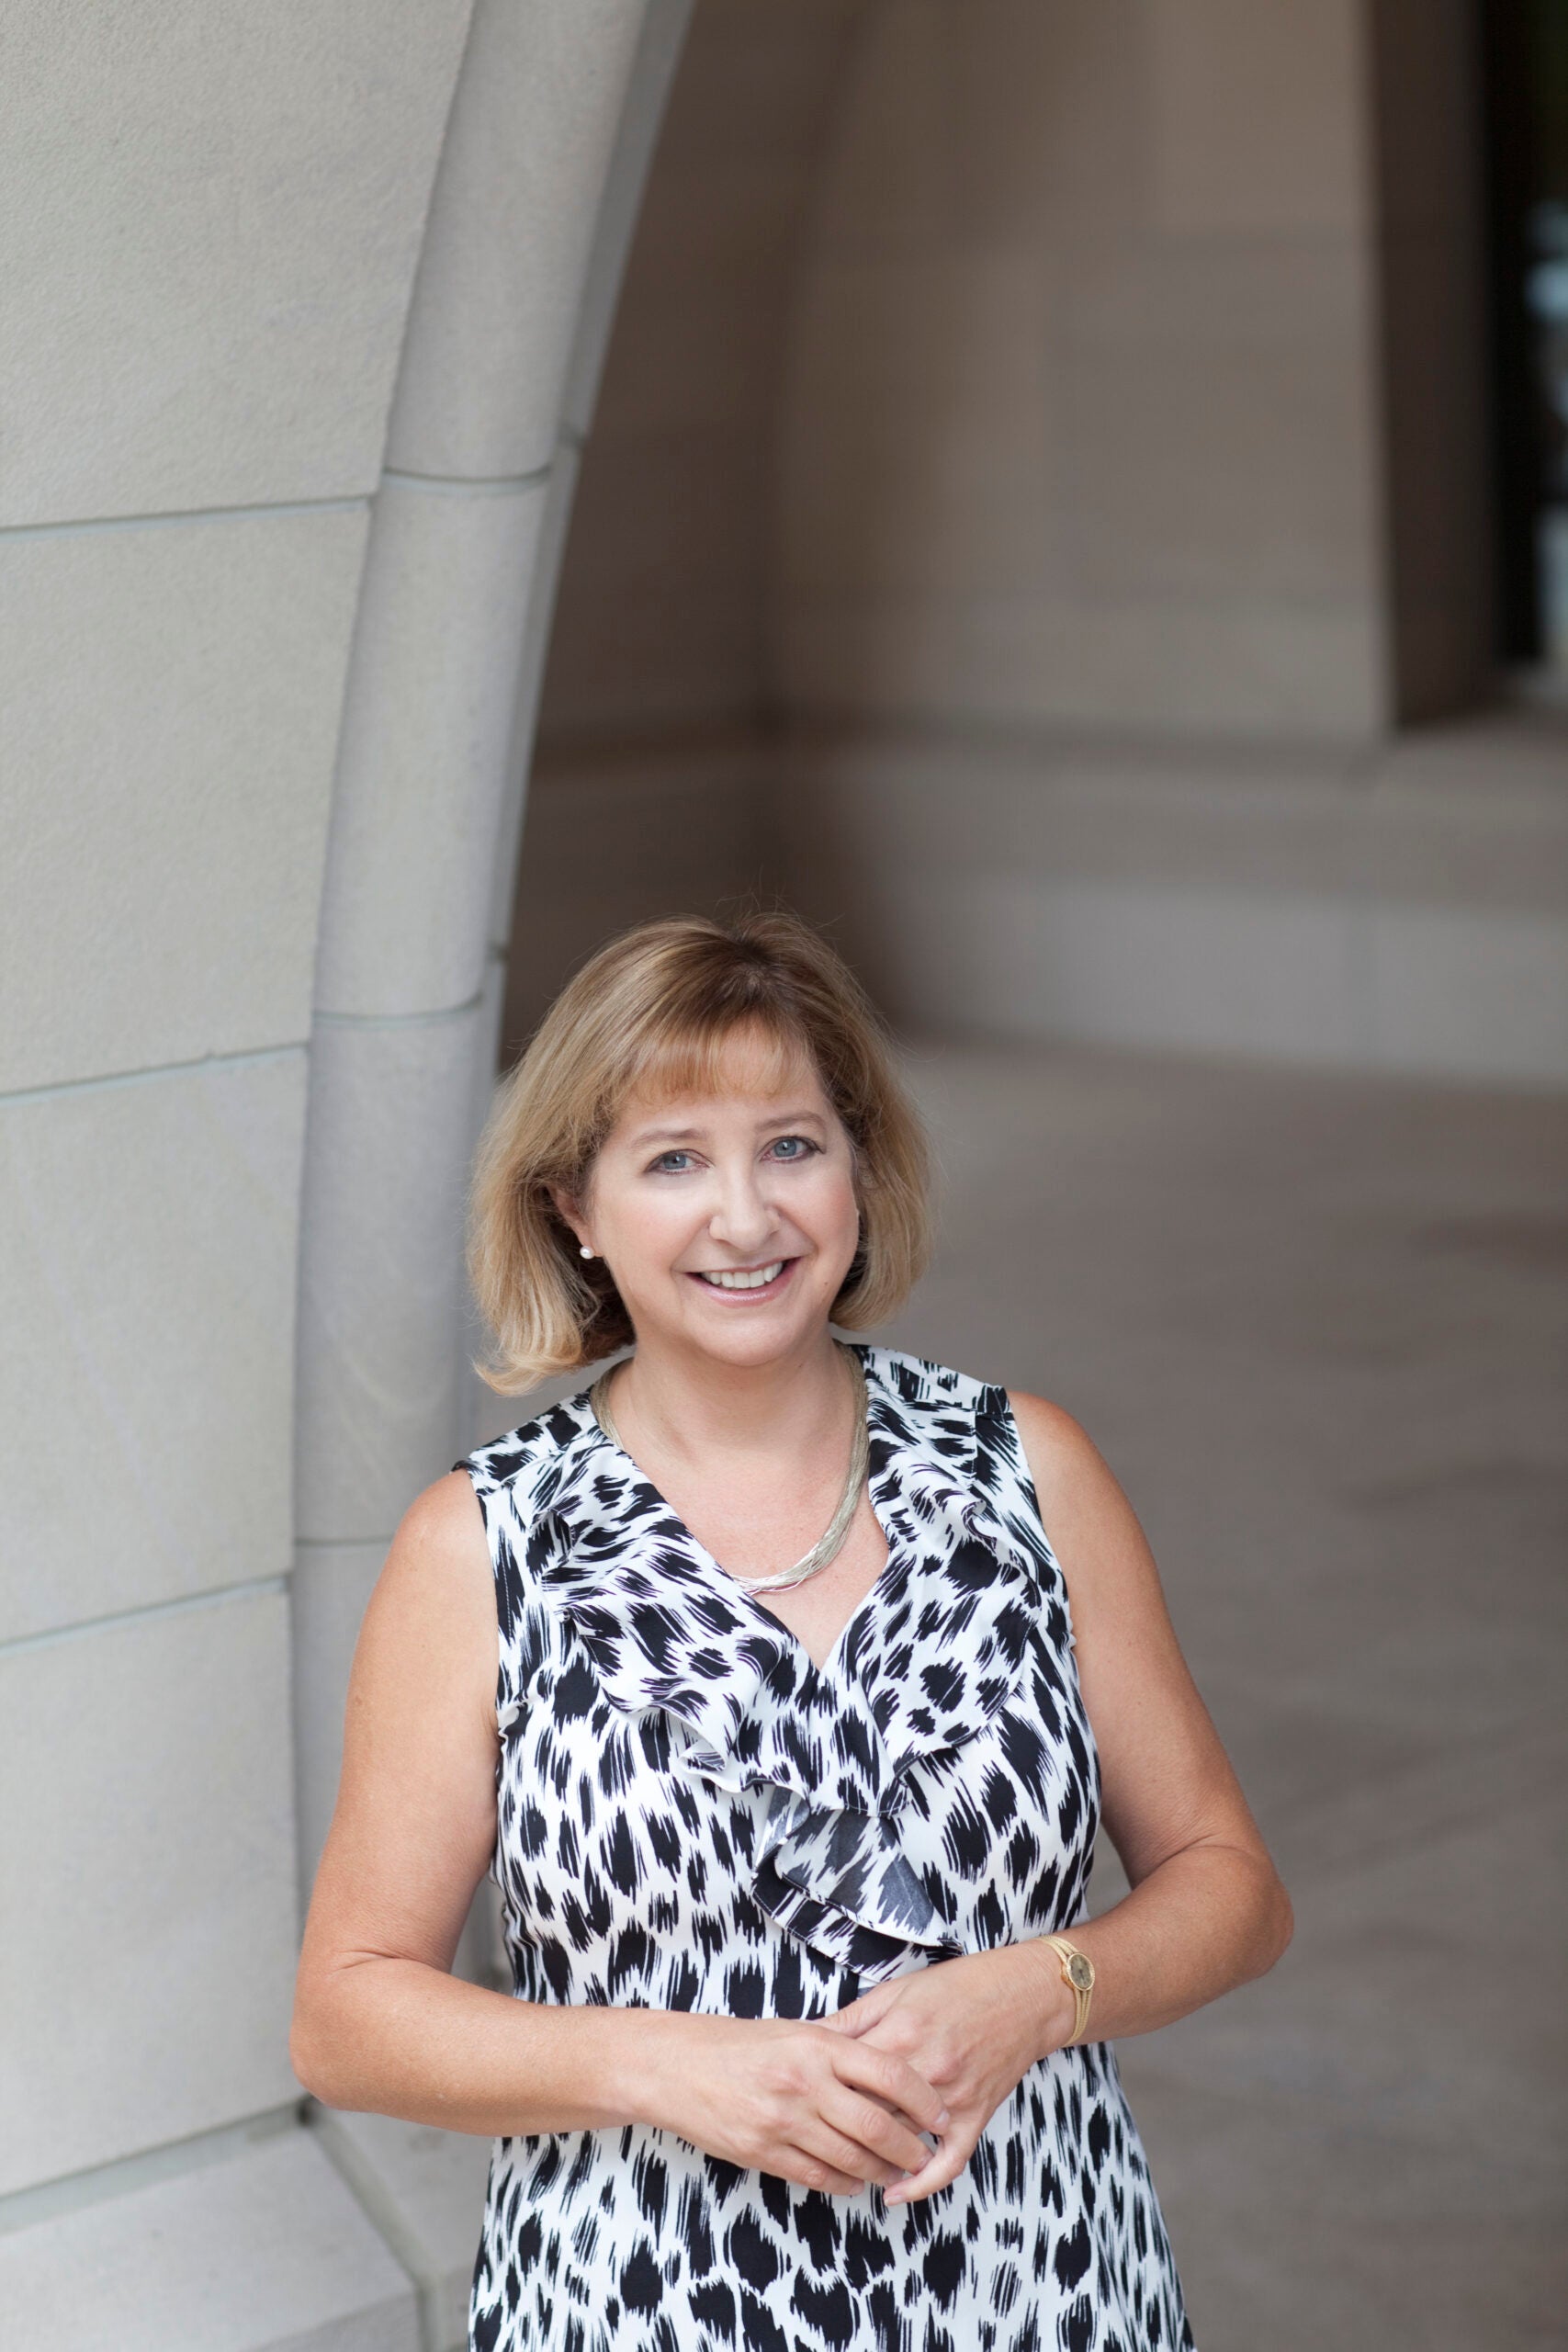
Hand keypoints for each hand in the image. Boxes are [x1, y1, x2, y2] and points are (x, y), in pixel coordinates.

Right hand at [642, 2012, 952, 2195]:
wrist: (676, 2067)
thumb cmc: (737, 2044)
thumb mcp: (792, 2031)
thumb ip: (837, 2049)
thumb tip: (887, 2071)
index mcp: (817, 2045)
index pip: (889, 2073)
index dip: (923, 2099)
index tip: (940, 2114)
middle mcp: (805, 2082)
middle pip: (877, 2124)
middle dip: (910, 2146)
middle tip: (927, 2153)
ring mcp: (784, 2120)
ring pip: (851, 2157)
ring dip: (883, 2170)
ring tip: (900, 2173)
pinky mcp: (764, 2152)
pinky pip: (818, 2176)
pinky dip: (846, 2183)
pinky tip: (858, 2182)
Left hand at [822, 1943, 1074, 2202]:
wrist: (1020, 1995)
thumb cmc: (954, 1986)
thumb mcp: (895, 1991)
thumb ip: (851, 2020)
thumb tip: (806, 2037)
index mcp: (899, 2034)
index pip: (846, 2077)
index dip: (817, 2092)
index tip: (798, 2103)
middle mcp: (924, 2070)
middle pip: (868, 2113)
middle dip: (838, 2127)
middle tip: (812, 2137)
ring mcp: (952, 2098)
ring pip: (901, 2140)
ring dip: (872, 2156)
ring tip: (843, 2165)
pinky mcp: (975, 2116)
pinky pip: (948, 2161)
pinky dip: (922, 2183)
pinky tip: (896, 2193)